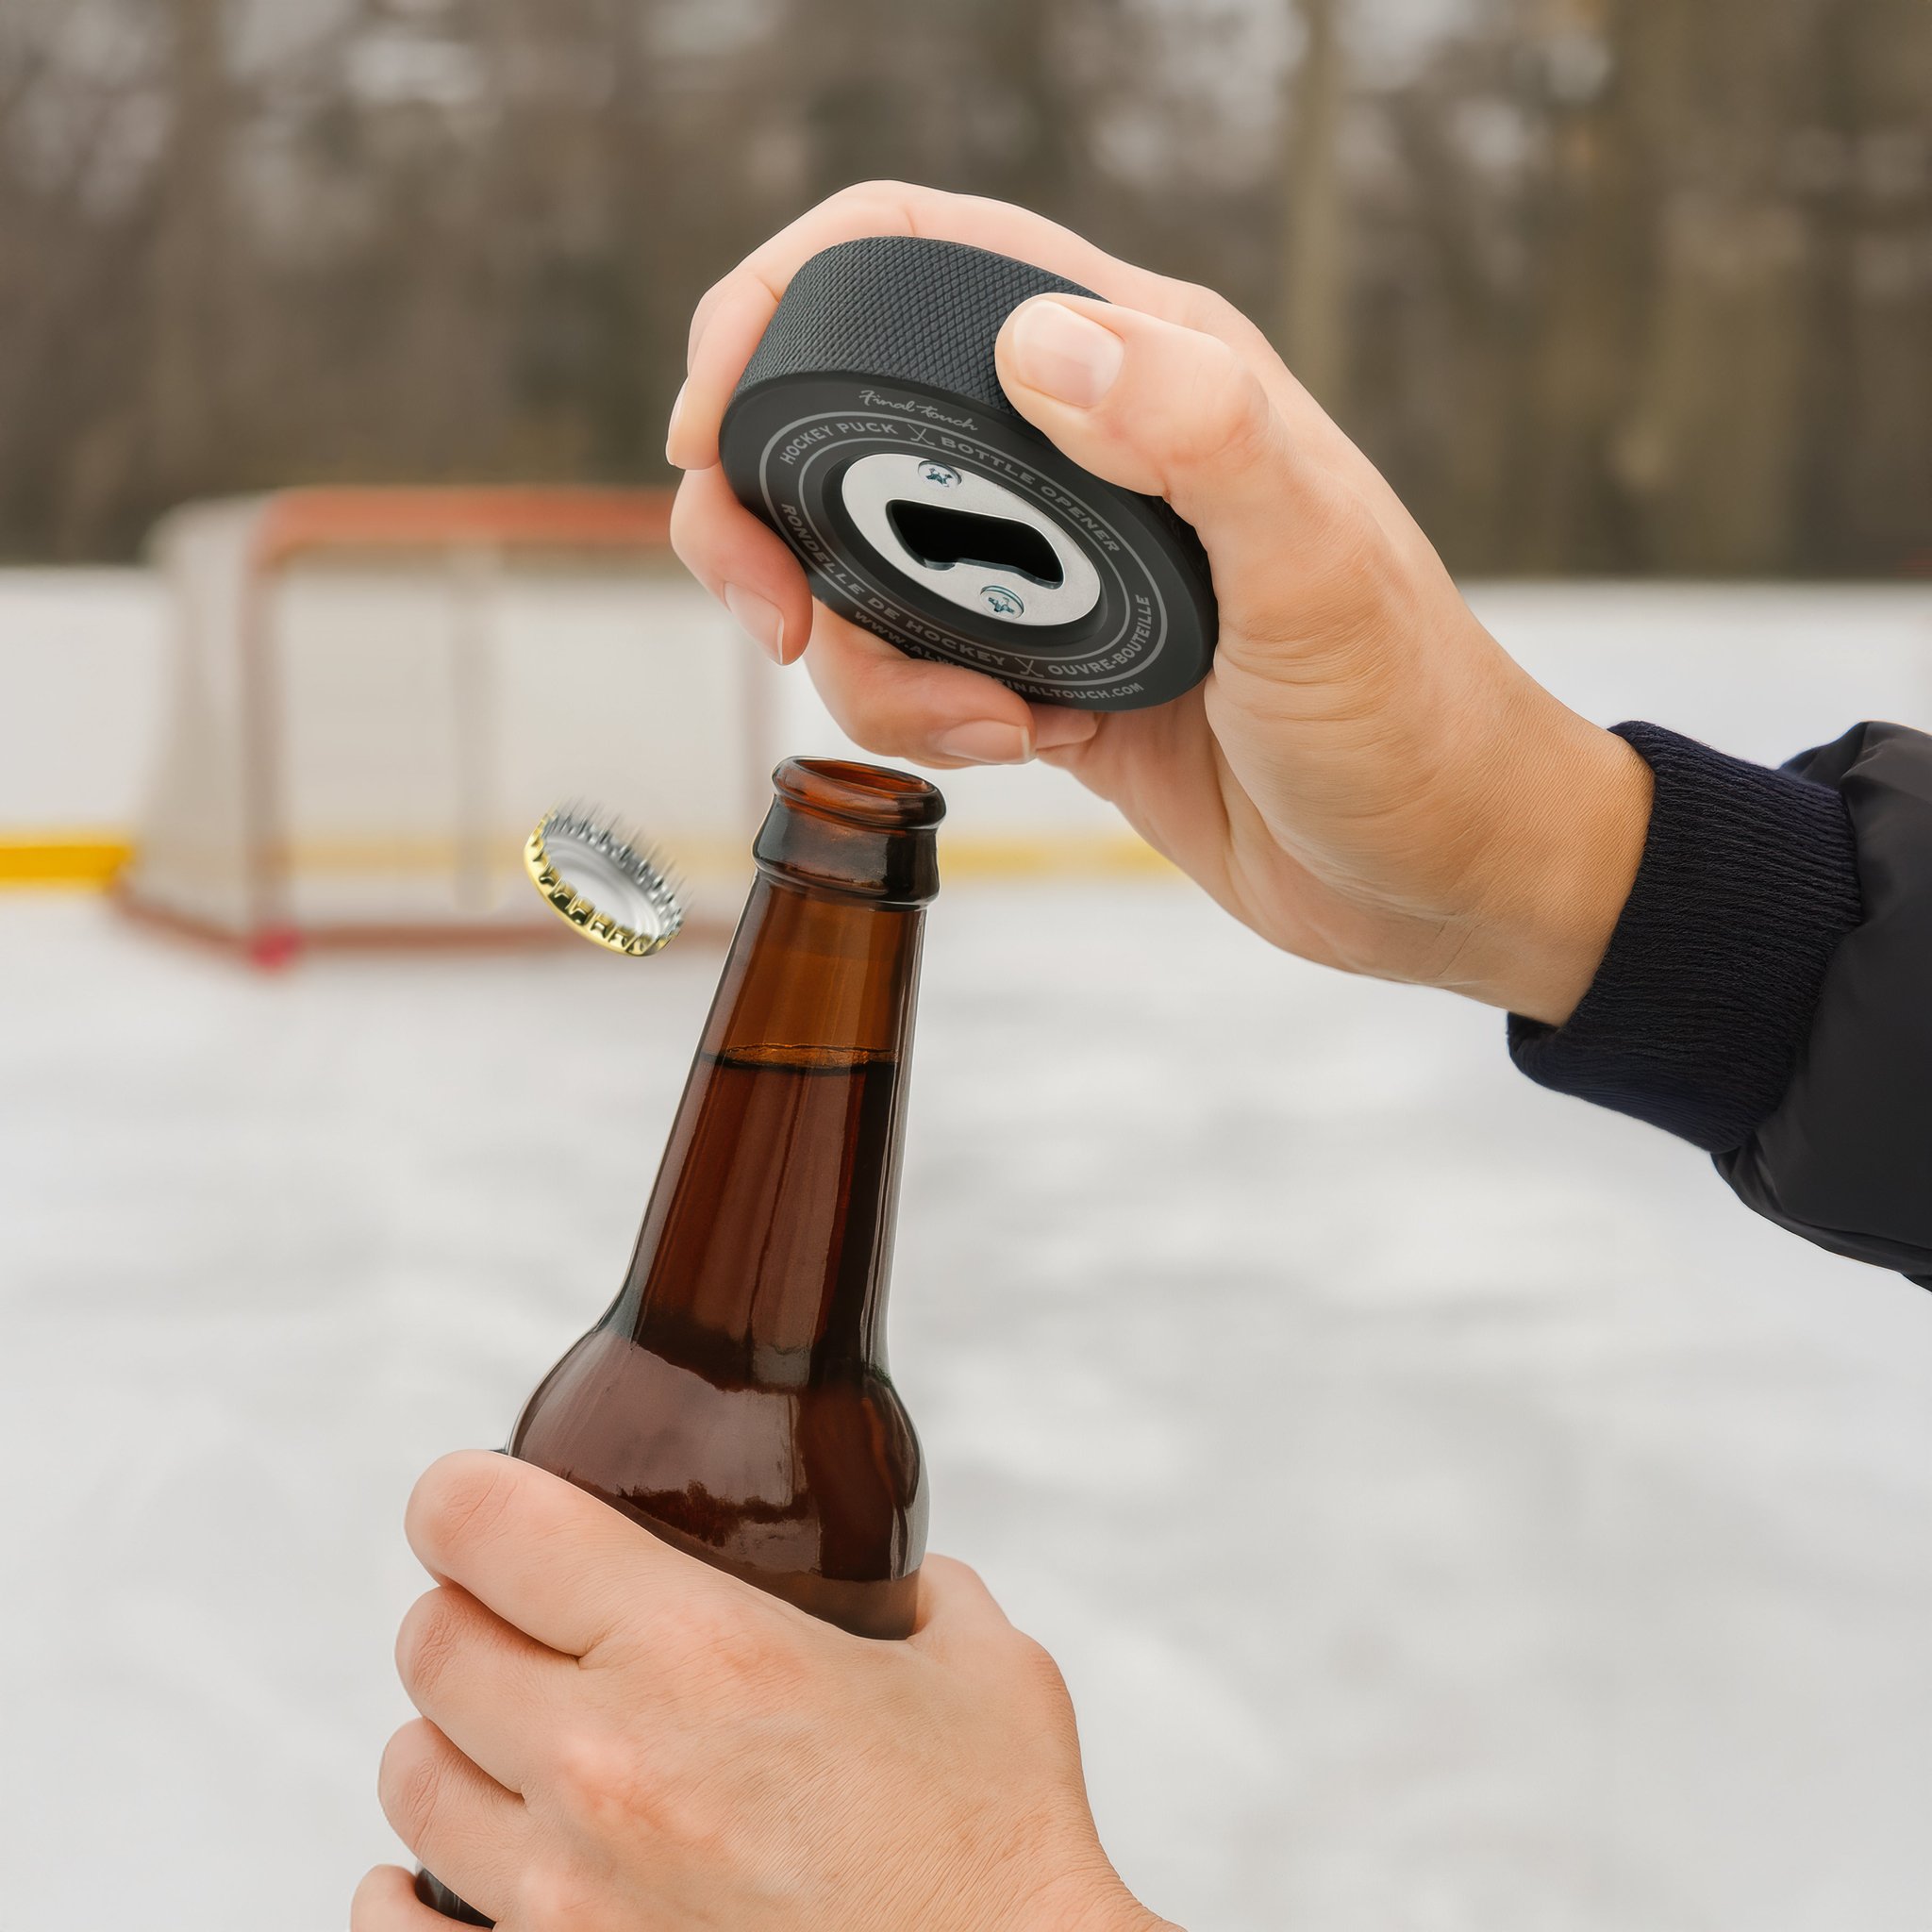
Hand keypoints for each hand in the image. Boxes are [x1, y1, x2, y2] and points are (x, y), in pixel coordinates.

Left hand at [354, 1452, 1166, 1931]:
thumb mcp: (983, 1671)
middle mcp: (604, 1766)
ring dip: (452, 1745)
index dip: (465, 1494)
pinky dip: (404, 1893)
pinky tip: (447, 1875)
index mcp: (701, 1648)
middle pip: (432, 1642)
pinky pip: (391, 1931)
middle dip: (469, 1613)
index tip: (478, 1498)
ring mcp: (564, 1901)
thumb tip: (900, 1580)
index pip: (486, 1523)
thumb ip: (925, 1595)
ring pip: (409, 1778)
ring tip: (515, 1745)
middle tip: (521, 1620)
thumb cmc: (1001, 1852)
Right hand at [668, 182, 1650, 1024]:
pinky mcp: (1039, 666)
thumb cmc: (1409, 718)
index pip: (919, 259)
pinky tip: (1018, 749)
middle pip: (844, 418)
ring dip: (861, 654)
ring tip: (989, 725)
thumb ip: (1197, 431)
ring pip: (858, 564)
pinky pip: (907, 666)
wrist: (1435, 871)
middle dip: (768, 515)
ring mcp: (1050, 564)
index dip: (780, 305)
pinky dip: (915, 716)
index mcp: (1145, 363)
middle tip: (775, 616)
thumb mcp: (1316, 570)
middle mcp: (1081, 446)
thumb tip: (1029, 341)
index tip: (710, 428)